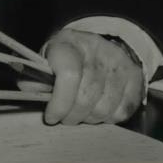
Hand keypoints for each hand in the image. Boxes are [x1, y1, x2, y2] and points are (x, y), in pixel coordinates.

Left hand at [17, 29, 143, 124]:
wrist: (97, 44)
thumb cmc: (66, 57)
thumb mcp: (46, 61)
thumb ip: (34, 78)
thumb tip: (27, 91)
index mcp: (69, 44)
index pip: (68, 75)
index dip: (59, 103)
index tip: (51, 116)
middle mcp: (96, 50)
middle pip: (86, 97)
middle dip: (72, 116)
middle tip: (65, 118)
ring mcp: (118, 63)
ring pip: (104, 107)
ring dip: (89, 119)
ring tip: (81, 114)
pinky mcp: (134, 76)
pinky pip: (122, 110)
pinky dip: (108, 118)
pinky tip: (98, 111)